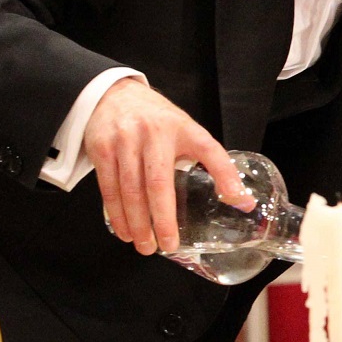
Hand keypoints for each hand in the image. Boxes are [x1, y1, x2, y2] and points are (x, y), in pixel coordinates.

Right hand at [84, 78, 249, 255]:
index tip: (238, 201)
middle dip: (163, 219)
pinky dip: (117, 214)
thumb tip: (240, 200)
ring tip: (145, 246)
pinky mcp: (102, 149)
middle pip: (159, 183)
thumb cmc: (157, 121)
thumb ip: (209, 161)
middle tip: (169, 245)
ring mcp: (125, 141)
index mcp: (183, 128)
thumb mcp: (186, 131)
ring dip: (137, 223)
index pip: (210, 150)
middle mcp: (154, 134)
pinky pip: (109, 188)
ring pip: (130, 190)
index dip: (226, 175)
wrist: (113, 94)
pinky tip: (125, 231)